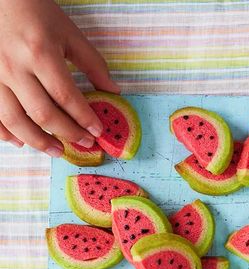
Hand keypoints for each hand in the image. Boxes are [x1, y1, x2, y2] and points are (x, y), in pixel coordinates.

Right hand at [0, 0, 118, 156]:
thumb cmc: (35, 12)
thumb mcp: (69, 33)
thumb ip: (93, 64)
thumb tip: (114, 92)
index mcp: (39, 53)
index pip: (66, 96)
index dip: (84, 118)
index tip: (98, 131)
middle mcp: (14, 67)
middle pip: (43, 113)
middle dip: (68, 133)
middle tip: (85, 143)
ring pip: (15, 120)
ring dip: (39, 141)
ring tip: (58, 150)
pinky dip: (6, 133)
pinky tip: (21, 142)